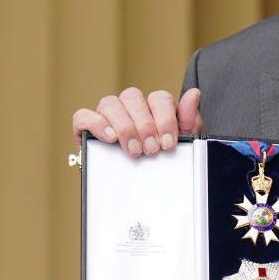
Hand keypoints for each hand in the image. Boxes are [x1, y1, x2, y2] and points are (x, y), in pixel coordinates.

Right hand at [71, 87, 202, 156]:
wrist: (141, 186)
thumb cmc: (161, 158)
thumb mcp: (180, 142)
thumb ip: (188, 119)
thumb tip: (194, 93)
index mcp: (153, 106)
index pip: (159, 97)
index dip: (165, 118)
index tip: (168, 143)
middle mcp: (129, 106)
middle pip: (133, 96)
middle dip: (145, 125)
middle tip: (151, 150)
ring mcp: (107, 115)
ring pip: (110, 103)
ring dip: (124, 126)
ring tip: (134, 150)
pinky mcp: (86, 128)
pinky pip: (83, 116)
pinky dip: (95, 124)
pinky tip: (109, 138)